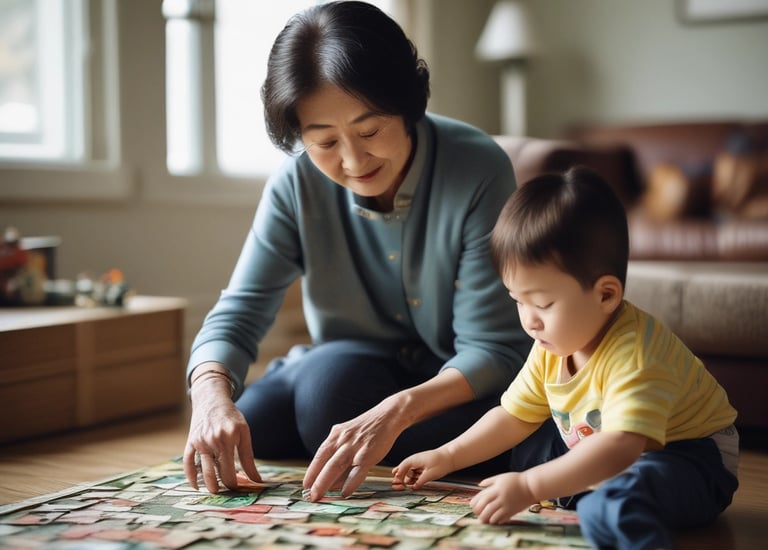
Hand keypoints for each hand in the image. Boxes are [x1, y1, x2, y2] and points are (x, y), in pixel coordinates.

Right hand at [183, 375, 261, 491]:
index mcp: (229, 438)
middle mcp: (214, 440)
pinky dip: (190, 476)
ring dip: (209, 484)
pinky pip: (188, 462)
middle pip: (217, 472)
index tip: (239, 489)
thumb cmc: (231, 418)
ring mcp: (200, 441)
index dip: (235, 484)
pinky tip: (196, 486)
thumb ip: (248, 457)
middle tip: (228, 492)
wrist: (211, 400)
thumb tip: (257, 480)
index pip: (231, 469)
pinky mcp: (190, 442)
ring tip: (215, 491)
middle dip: (223, 486)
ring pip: (203, 470)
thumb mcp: (244, 433)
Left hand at [302, 398, 402, 500]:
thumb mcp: (349, 436)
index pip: (319, 455)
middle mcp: (343, 440)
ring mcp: (355, 446)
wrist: (388, 416)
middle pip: (326, 463)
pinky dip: (349, 484)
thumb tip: (332, 479)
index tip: (306, 485)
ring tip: (320, 496)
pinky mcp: (368, 453)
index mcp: (336, 435)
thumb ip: (340, 454)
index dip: (311, 472)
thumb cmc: (367, 429)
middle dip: (316, 482)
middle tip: (310, 496)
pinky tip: (344, 493)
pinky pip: (356, 471)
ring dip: (326, 483)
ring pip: (336, 467)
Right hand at [391, 448, 452, 489]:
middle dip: (401, 478)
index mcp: (413, 460)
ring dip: (410, 479)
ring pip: (408, 473)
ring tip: (415, 483)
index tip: (400, 487)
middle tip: (403, 487)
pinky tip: (417, 483)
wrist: (450, 457)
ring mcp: (417, 463)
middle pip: (402, 471)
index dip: (398, 479)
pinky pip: (414, 473)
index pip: (400, 470)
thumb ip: (420, 482)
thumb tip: (413, 488)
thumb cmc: (440, 463)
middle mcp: (413, 461)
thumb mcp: (429, 474)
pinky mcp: (421, 466)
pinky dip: (414, 478)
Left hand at [470, 472, 534, 523]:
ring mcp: (506, 506)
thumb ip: (489, 481)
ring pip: (492, 515)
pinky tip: (493, 520)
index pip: (482, 498)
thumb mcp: (501, 477)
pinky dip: (495, 520)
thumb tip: (479, 484)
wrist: (531, 486)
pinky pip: (501, 519)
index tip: (472, 506)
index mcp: (496, 489)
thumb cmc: (515, 480)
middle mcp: (500, 498)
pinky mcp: (512, 511)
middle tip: (476, 514)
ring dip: (486, 519)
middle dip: (479, 512)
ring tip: (483, 519)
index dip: (475, 503)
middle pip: (485, 508)